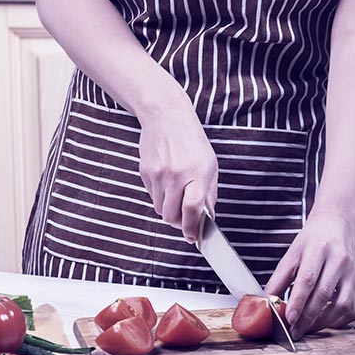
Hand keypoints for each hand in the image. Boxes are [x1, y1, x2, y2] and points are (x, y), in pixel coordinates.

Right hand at [137, 104, 218, 242]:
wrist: (166, 117)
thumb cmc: (192, 141)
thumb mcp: (210, 165)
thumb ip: (210, 193)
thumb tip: (208, 218)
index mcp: (197, 173)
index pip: (192, 209)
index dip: (191, 228)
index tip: (192, 237)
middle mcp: (176, 176)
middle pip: (171, 216)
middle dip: (178, 224)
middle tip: (184, 222)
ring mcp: (158, 174)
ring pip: (160, 209)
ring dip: (169, 210)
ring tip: (176, 195)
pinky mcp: (145, 172)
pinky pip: (152, 196)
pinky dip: (160, 197)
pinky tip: (166, 182)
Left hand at [265, 210, 354, 339]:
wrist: (338, 225)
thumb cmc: (313, 240)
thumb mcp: (292, 253)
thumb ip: (280, 278)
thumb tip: (268, 301)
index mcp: (319, 250)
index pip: (308, 279)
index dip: (298, 301)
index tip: (289, 319)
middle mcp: (339, 261)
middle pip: (323, 294)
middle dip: (307, 317)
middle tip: (294, 332)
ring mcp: (352, 273)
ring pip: (342, 305)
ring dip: (323, 322)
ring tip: (307, 329)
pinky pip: (352, 309)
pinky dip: (339, 320)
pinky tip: (325, 321)